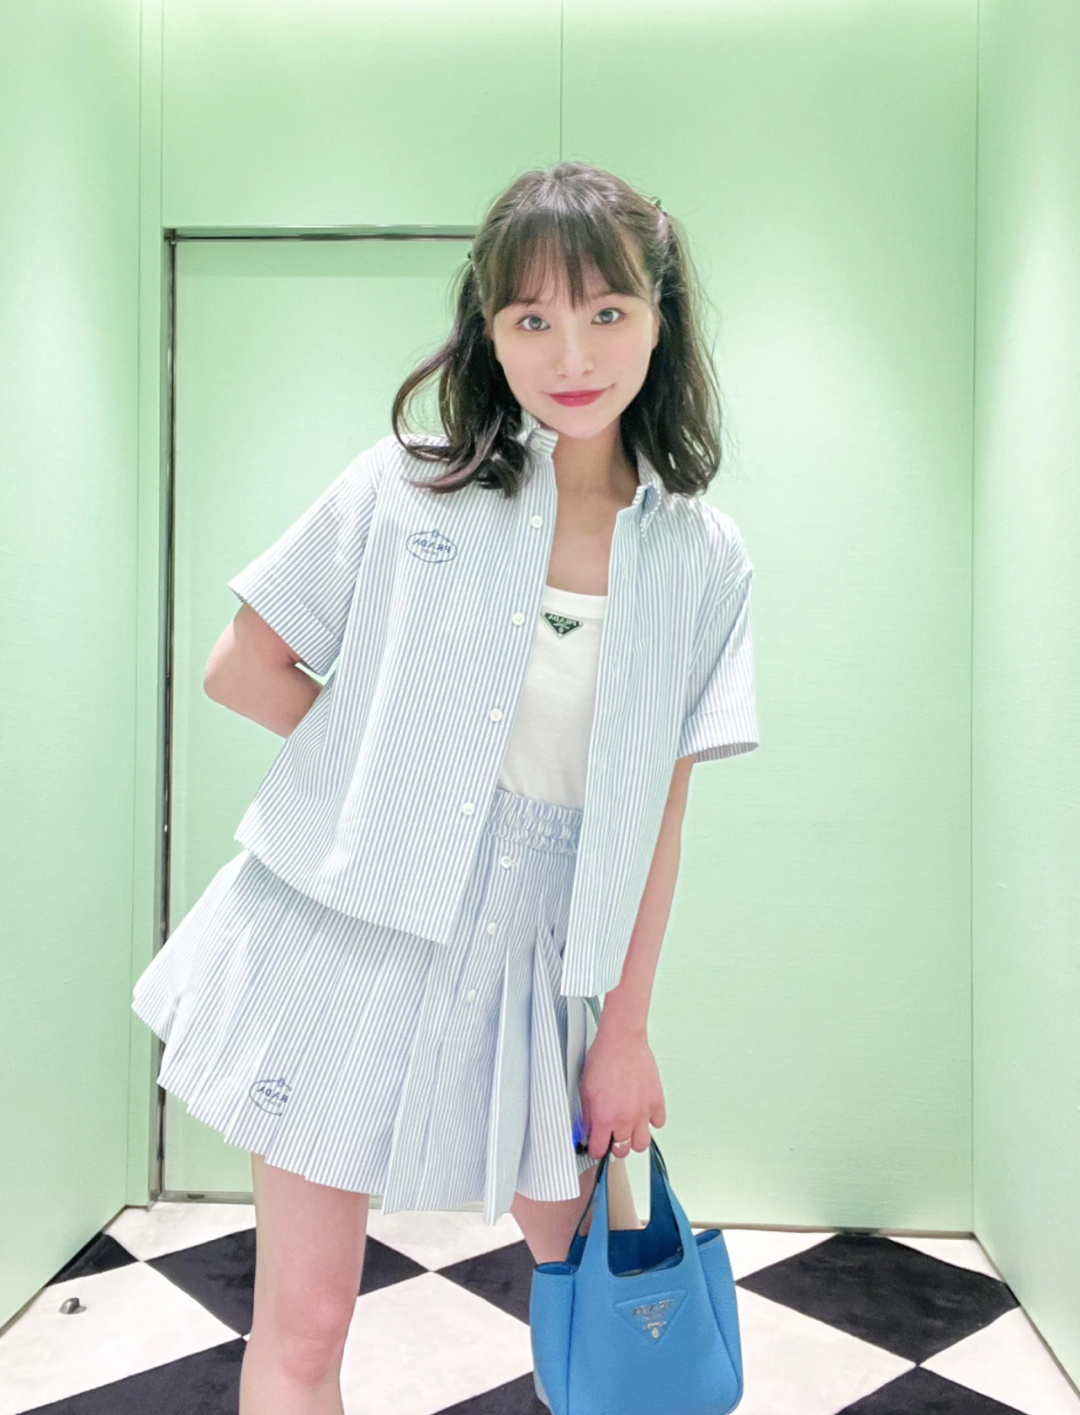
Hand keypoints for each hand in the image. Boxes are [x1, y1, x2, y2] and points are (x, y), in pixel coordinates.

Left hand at [580, 1024, 665, 1161]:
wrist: (622, 1041)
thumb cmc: (603, 1059)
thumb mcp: (585, 1089)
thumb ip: (587, 1114)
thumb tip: (587, 1129)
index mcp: (604, 1117)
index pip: (600, 1150)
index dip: (596, 1150)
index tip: (596, 1146)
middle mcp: (625, 1119)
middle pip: (622, 1151)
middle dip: (615, 1146)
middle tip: (612, 1135)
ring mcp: (643, 1111)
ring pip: (642, 1144)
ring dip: (634, 1139)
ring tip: (628, 1128)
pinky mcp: (656, 1101)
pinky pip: (658, 1123)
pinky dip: (651, 1121)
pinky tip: (643, 1112)